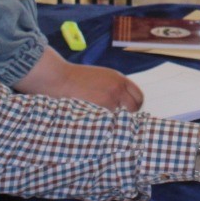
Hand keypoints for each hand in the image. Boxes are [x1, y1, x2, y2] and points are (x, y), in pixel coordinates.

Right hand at [13, 46, 142, 109]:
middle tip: (119, 120)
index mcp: (119, 79)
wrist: (60, 78)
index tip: (129, 111)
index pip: (139, 96)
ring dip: (114, 120)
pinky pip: (109, 122)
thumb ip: (115, 87)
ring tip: (101, 119)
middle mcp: (118, 88)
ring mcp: (110, 100)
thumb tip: (124, 102)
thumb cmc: (77, 78)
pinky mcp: (101, 110)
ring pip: (121, 117)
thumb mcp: (101, 76)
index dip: (135, 105)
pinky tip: (95, 122)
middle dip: (128, 115)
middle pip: (135, 108)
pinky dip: (104, 124)